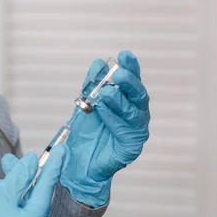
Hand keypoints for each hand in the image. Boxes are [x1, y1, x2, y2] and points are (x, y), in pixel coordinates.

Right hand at [0, 146, 65, 216]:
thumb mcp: (1, 193)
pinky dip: (14, 194)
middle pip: (36, 192)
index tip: (63, 148)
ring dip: (17, 181)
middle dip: (26, 173)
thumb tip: (34, 159)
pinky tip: (3, 183)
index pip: (47, 188)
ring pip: (27, 198)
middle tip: (24, 154)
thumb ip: (21, 175)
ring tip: (6, 163)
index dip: (54, 165)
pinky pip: (22, 207)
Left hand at [61, 50, 150, 207]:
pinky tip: (103, 112)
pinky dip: (114, 120)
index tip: (124, 55)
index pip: (132, 82)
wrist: (77, 162)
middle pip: (138, 95)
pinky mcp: (131, 147)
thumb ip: (91, 85)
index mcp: (127, 102)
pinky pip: (125, 131)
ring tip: (104, 93)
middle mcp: (136, 114)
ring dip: (119, 100)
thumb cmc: (86, 132)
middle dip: (129, 82)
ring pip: (133, 112)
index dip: (131, 67)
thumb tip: (98, 63)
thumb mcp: (85, 104)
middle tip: (118, 74)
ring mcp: (136, 131)